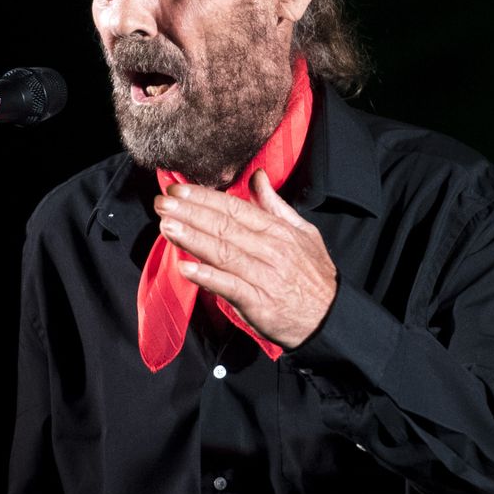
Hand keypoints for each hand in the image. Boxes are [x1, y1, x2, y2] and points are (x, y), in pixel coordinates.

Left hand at [154, 169, 337, 347]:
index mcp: (278, 231)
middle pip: (224, 226)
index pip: (235, 208)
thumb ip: (275, 205)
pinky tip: (185, 268)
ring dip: (192, 239)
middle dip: (189, 213)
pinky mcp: (259, 302)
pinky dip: (208, 277)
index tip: (178, 190)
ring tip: (167, 226)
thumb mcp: (303, 232)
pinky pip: (230, 287)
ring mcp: (264, 276)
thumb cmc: (314, 275)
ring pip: (223, 252)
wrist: (331, 317)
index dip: (204, 198)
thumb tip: (257, 177)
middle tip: (162, 203)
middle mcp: (270, 250)